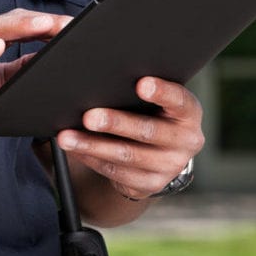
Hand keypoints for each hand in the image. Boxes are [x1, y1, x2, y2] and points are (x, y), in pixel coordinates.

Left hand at [55, 77, 204, 200]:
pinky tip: (75, 149)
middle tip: (89, 116)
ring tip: (67, 136)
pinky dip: (91, 159)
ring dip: (92, 145)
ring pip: (127, 155)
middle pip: (148, 131)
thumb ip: (135, 84)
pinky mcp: (150, 184)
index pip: (180, 100)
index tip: (142, 84)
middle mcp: (186, 141)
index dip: (162, 92)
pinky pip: (116, 172)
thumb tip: (92, 70)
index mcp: (189, 112)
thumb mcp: (155, 97)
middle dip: (116, 123)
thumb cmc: (150, 111)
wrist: (160, 153)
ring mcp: (169, 166)